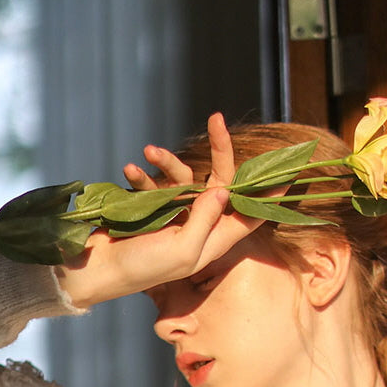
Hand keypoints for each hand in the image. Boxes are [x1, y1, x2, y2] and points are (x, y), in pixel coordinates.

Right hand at [55, 114, 258, 306]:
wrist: (98, 267)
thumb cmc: (143, 267)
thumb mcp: (182, 251)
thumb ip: (205, 221)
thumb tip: (223, 190)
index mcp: (214, 241)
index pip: (250, 214)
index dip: (269, 194)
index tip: (288, 170)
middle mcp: (200, 226)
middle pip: (222, 183)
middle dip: (221, 151)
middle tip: (216, 119)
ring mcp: (176, 215)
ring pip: (186, 177)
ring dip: (168, 161)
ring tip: (148, 151)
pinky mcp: (153, 207)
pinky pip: (156, 182)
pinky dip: (144, 174)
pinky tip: (130, 169)